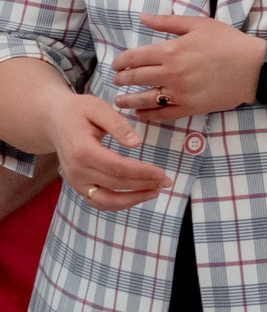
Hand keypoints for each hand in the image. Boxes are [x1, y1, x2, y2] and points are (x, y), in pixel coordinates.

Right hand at [45, 93, 168, 211]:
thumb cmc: (78, 111)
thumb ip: (117, 124)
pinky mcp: (78, 186)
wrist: (53, 121)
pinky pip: (99, 201)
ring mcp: (75, 181)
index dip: (141, 172)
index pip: (116, 167)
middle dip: (144, 184)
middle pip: (115, 183)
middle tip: (167, 181)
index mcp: (82, 150)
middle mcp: (76, 170)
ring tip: (155, 191)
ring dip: (132, 200)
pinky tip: (138, 196)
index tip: (162, 173)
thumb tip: (136, 143)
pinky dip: (119, 203)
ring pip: (105, 200)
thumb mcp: (98, 108)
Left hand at [111, 14, 259, 120]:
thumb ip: (168, 22)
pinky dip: (148, 115)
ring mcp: (180, 93)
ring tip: (120, 101)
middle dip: (121, 80)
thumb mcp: (200, 24)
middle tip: (116, 81)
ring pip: (144, 99)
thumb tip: (142, 17)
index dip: (121, 61)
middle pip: (135, 78)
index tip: (116, 64)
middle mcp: (171, 73)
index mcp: (171, 50)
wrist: (255, 68)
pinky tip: (140, 113)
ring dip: (128, 100)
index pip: (134, 57)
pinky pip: (163, 114)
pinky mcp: (190, 107)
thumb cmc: (229, 42)